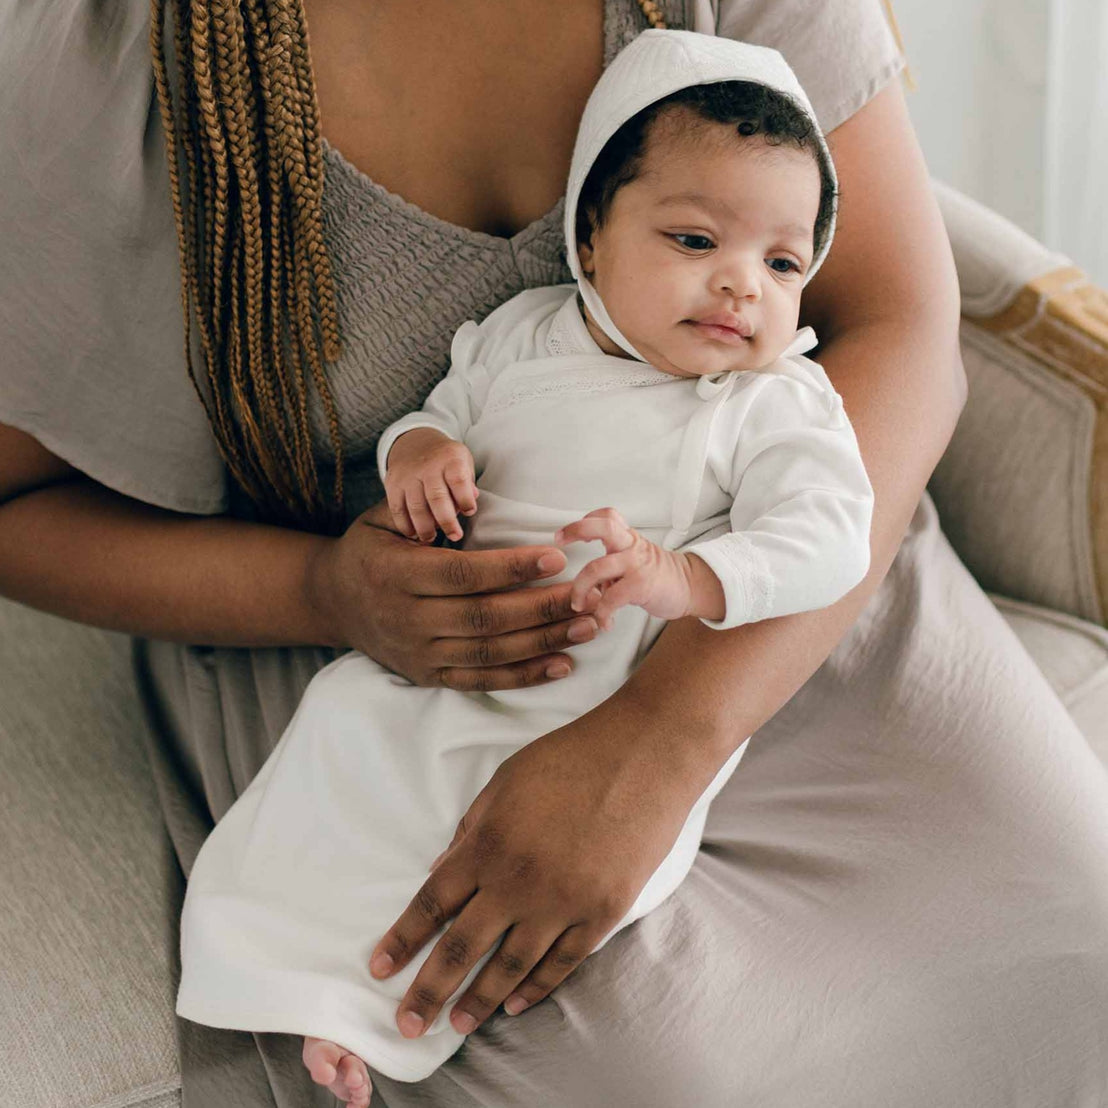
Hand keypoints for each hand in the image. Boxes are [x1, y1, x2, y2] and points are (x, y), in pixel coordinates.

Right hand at [303, 500, 601, 689]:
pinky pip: (482, 679)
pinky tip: (561, 664)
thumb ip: (425, 510)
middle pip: (485, 617)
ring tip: (587, 627)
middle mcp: (407, 619)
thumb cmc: (371, 550)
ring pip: (489, 651)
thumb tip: (474, 499)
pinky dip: (524, 676)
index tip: (556, 556)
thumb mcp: (382, 519)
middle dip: (541, 608)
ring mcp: (419, 653)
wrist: (333, 601)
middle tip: (586, 595)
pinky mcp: (430, 675)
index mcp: (397, 575)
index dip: (511, 568)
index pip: (463, 574)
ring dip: (543, 642)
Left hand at [367, 698, 695, 1038]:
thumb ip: (470, 828)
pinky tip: (514, 1005)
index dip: (403, 939)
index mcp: (488, 844)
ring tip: (456, 1026)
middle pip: (461, 948)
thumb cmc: (572, 757)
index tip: (379, 969)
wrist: (644, 755)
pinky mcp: (602, 912)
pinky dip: (535, 988)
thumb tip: (440, 871)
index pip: (433, 903)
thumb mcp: (506, 781)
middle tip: (405, 1025)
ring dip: (478, 1001)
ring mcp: (562, 902)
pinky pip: (561, 963)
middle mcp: (518, 881)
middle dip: (428, 991)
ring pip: (510, 967)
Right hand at [384, 428, 478, 542]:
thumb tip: (472, 500)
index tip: (470, 512)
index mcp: (450, 459)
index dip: (465, 500)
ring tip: (431, 538)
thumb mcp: (463, 462)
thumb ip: (468, 483)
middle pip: (437, 498)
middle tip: (455, 536)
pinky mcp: (393, 483)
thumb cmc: (447, 460)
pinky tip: (413, 534)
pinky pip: (397, 508)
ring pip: (416, 506)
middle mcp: (428, 466)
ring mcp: (408, 475)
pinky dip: (405, 525)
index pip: (459, 481)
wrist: (416, 443)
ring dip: (425, 528)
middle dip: (447, 522)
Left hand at [554, 507, 704, 629]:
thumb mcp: (632, 560)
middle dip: (576, 530)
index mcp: (627, 539)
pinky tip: (604, 622)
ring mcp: (636, 564)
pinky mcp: (641, 585)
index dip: (585, 520)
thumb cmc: (656, 577)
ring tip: (578, 604)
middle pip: (603, 526)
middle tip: (560, 541)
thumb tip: (586, 586)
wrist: (688, 588)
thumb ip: (609, 566)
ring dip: (580, 589)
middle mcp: (631, 547)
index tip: (565, 534)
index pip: (607, 516)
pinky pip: (611, 598)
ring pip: (596, 568)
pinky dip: (602, 613)